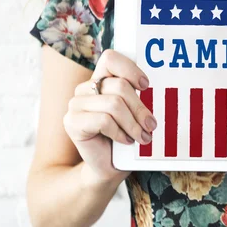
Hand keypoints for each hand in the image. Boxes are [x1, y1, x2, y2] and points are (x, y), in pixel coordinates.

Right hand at [63, 49, 156, 185]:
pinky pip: (103, 120)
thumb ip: (137, 96)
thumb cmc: (125, 137)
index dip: (130, 69)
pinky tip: (125, 141)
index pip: (110, 58)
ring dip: (133, 123)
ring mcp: (75, 104)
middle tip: (151, 125)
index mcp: (100, 79)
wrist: (108, 167)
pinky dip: (119, 132)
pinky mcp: (71, 122)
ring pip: (113, 104)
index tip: (145, 86)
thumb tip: (156, 88)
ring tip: (142, 136)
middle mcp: (85, 88)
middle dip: (140, 108)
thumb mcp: (134, 113)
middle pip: (119, 86)